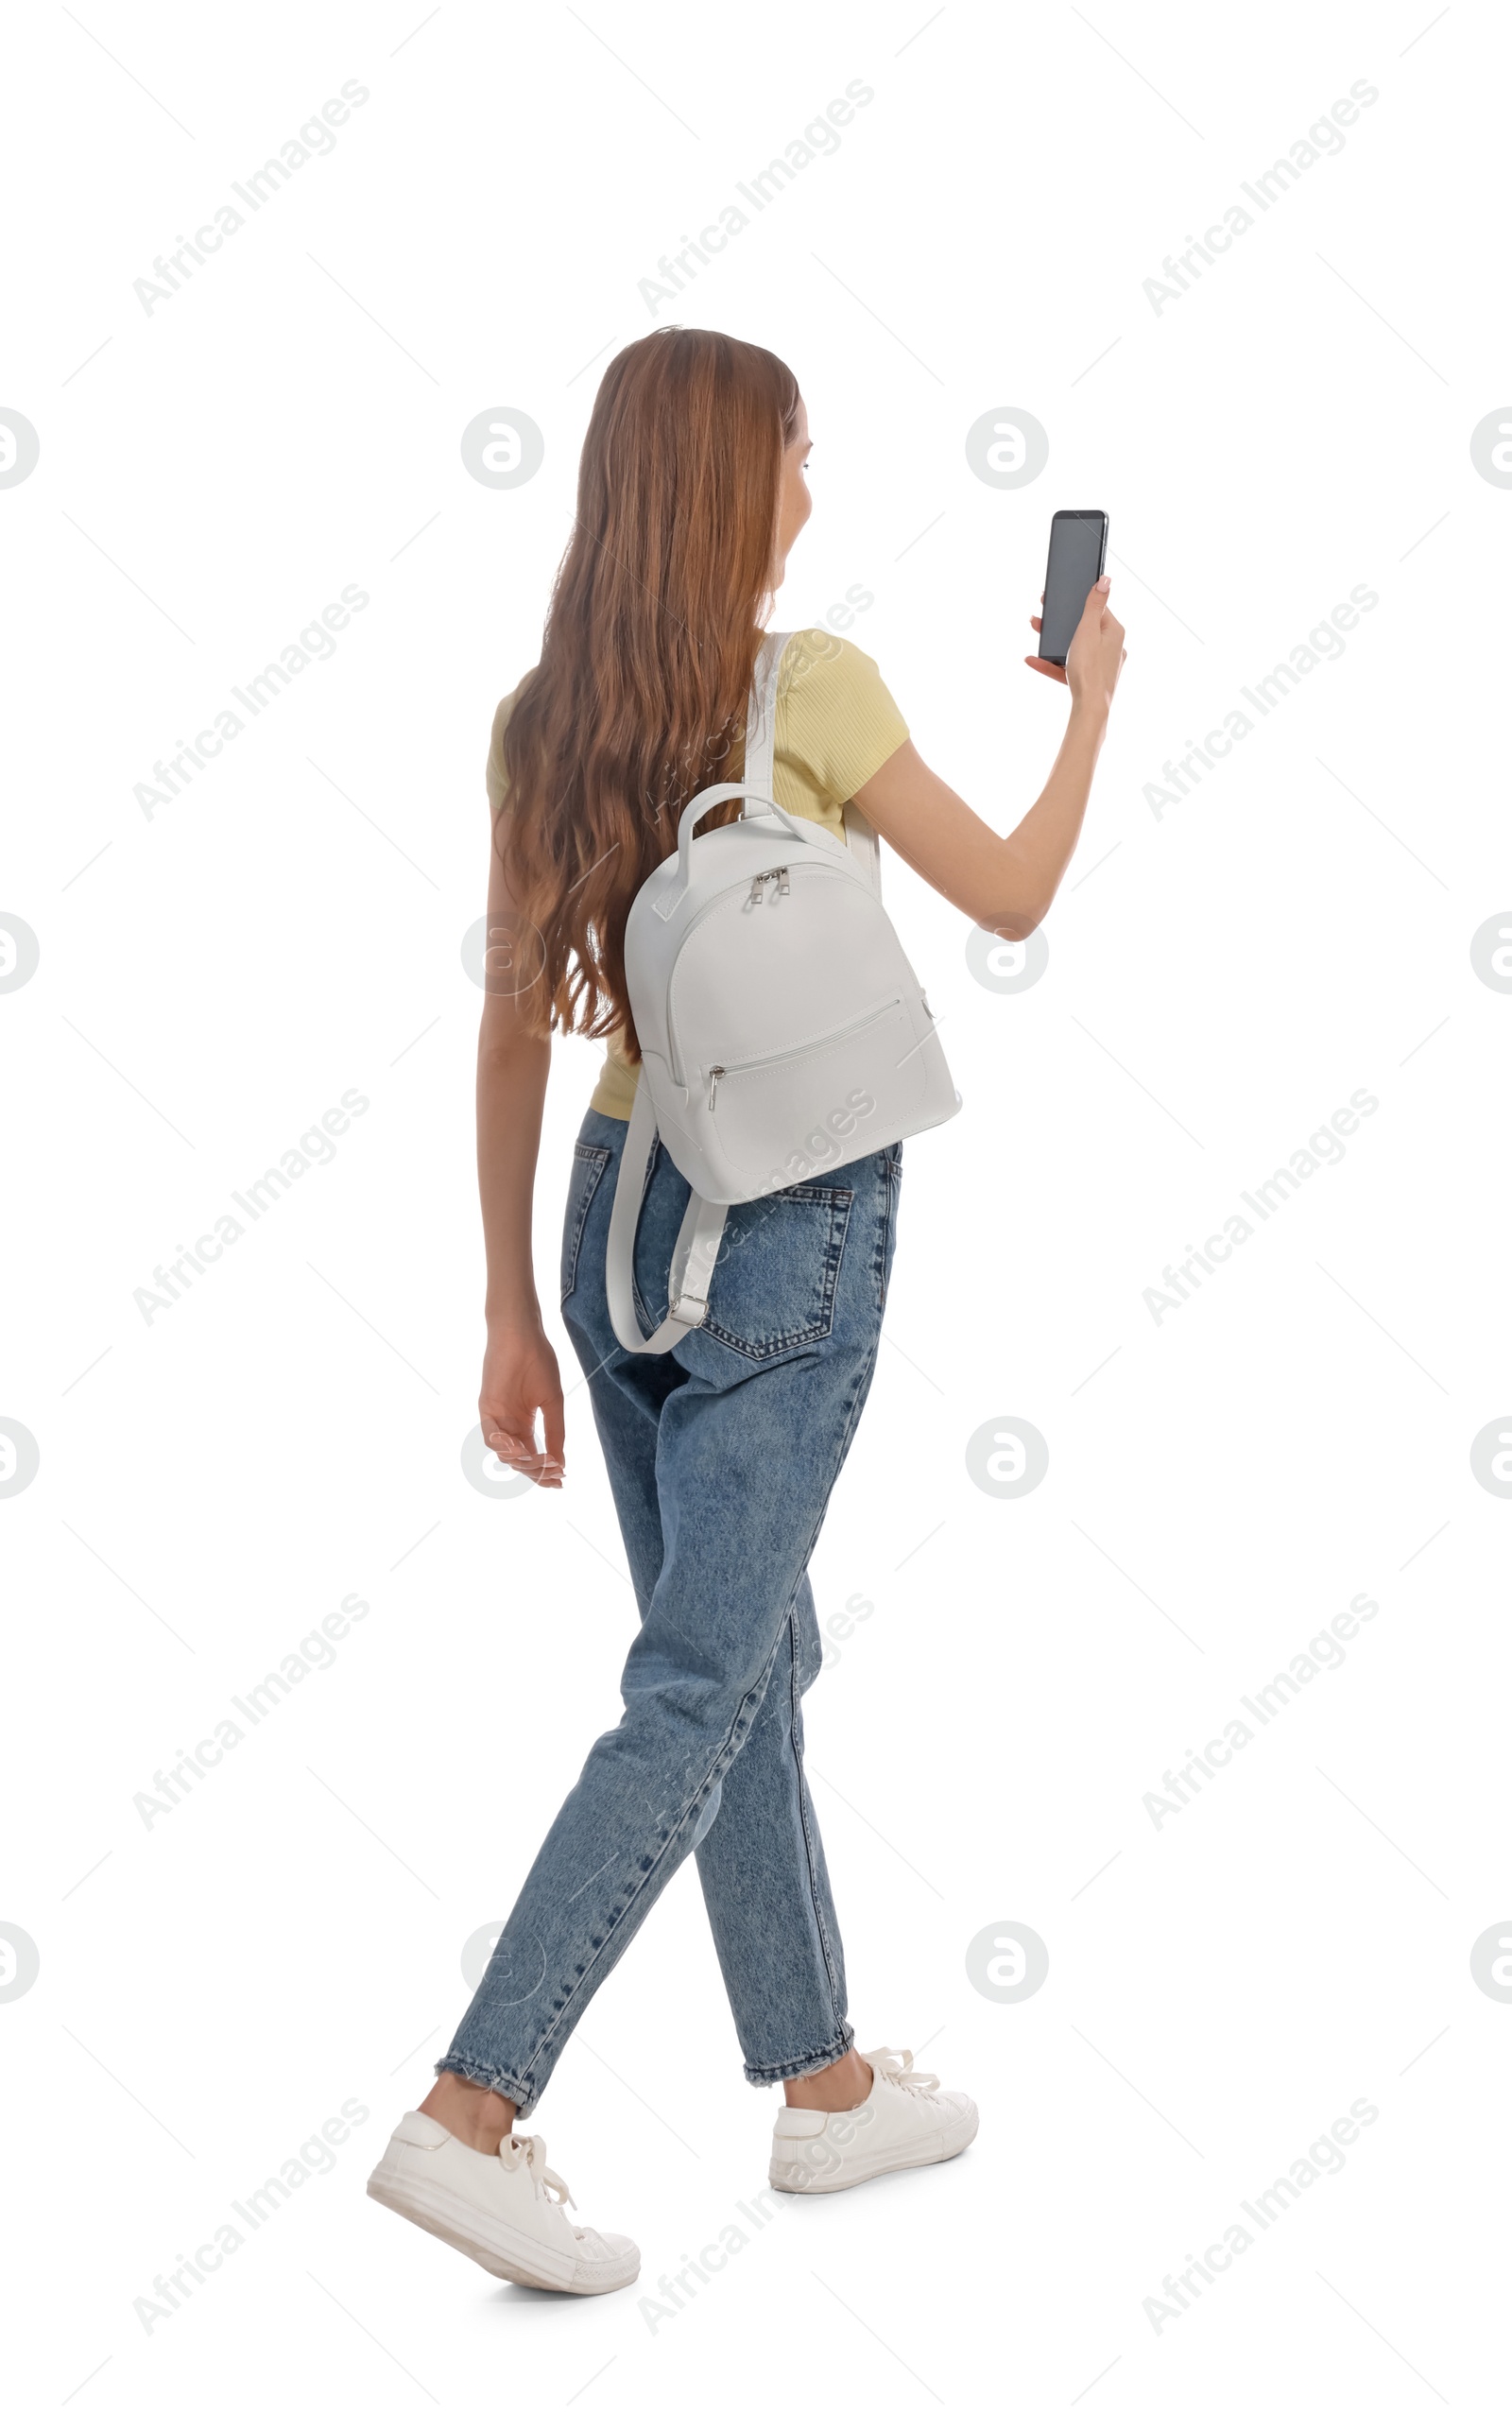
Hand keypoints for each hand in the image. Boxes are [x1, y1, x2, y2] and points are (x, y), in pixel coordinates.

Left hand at [480, 1323, 564, 1487]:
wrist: (523, 1335)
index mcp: (524, 1423)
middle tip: (554, 1475)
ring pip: (504, 1453)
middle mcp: (508, 1424)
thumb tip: (560, 1464)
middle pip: (519, 1459)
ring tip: (541, 1462)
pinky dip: (504, 1447)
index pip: (532, 1455)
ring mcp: (496, 1417)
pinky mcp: (486, 1407)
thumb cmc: (539, 1361)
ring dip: (523, 1463)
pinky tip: (521, 1450)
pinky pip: (490, 1436)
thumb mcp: (553, 1402)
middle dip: (537, 1471)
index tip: (561, 1481)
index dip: (545, 1470)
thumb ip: (555, 1432)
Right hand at [1025, 576, 1125, 714]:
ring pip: (1074, 646)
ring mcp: (1100, 664)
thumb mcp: (1088, 630)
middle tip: (1042, 614)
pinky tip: (1033, 660)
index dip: (1077, 601)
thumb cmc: (1090, 669)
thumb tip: (1105, 580)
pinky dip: (1053, 663)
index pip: (1097, 608)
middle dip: (1060, 622)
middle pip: (1083, 627)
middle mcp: (1111, 647)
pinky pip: (1069, 666)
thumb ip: (1094, 604)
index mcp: (1114, 632)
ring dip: (1053, 640)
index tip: (1059, 596)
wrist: (1089, 709)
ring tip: (1036, 630)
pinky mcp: (1089, 679)